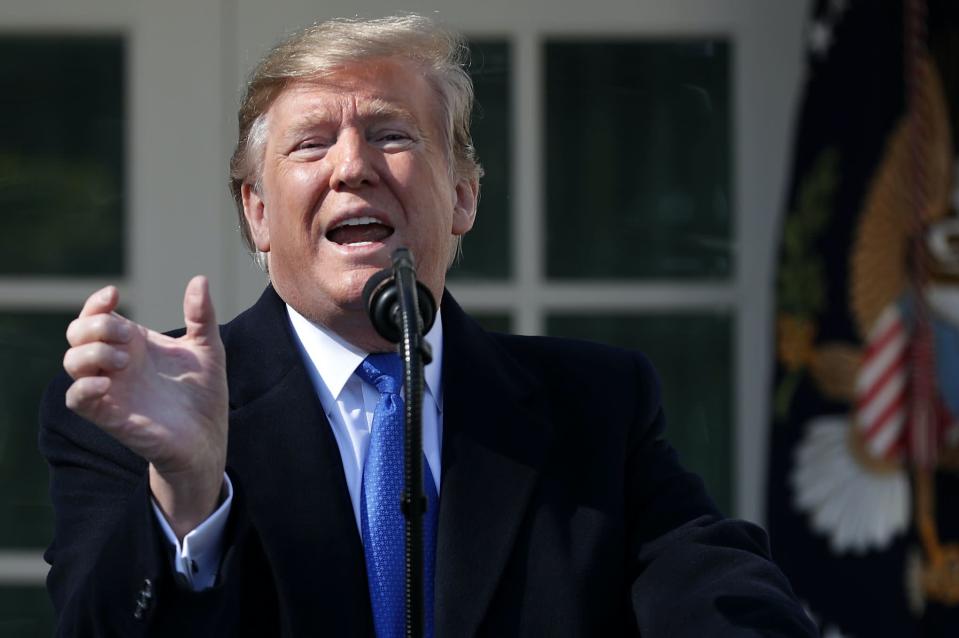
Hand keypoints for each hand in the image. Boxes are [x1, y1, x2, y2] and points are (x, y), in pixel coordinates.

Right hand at [63, 276, 227, 538]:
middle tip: (126, 335)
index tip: (113, 294)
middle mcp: (117, 364)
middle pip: (77, 334)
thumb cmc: (203, 393)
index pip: (97, 315)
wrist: (207, 438)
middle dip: (95, 325)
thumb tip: (200, 279)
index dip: (96, 302)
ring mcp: (111, 389)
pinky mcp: (110, 416)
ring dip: (90, 353)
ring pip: (71, 363)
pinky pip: (76, 399)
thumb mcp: (208, 348)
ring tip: (125, 360)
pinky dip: (82, 387)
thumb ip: (202, 315)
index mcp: (134, 343)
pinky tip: (106, 382)